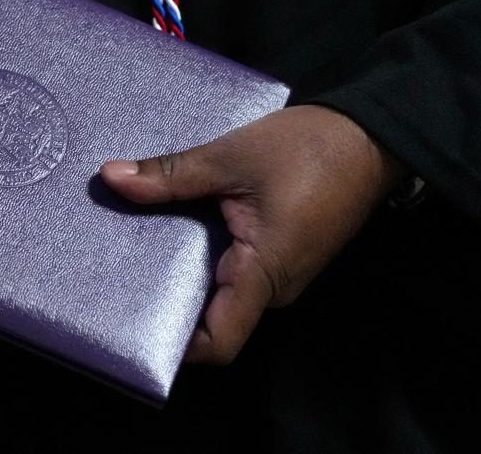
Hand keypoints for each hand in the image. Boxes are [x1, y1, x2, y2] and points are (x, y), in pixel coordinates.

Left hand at [99, 105, 403, 363]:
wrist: (370, 135)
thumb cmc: (311, 148)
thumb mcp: (231, 157)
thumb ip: (171, 174)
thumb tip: (111, 177)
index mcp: (265, 274)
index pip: (218, 340)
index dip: (174, 345)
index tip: (126, 323)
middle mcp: (273, 286)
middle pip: (210, 315)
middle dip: (162, 299)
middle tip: (110, 273)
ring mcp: (277, 271)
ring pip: (218, 289)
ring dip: (178, 272)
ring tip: (126, 245)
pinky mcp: (276, 251)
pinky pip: (231, 266)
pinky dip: (198, 253)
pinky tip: (164, 225)